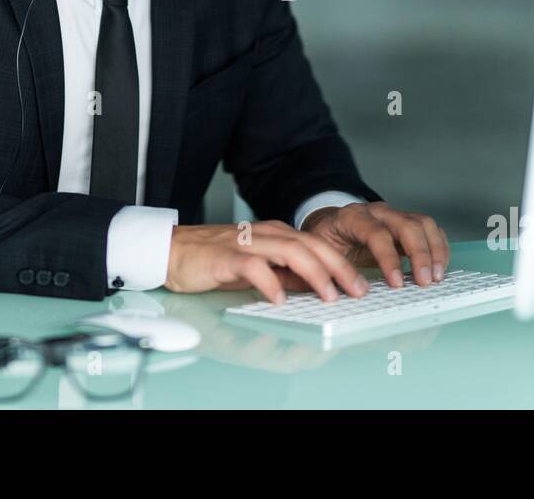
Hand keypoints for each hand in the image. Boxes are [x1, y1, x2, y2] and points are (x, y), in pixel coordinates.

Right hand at [163, 221, 370, 304]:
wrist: (172, 249)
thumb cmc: (214, 259)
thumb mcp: (259, 265)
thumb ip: (284, 272)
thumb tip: (315, 287)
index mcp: (276, 235)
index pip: (317, 245)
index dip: (342, 264)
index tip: (361, 284)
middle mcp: (266, 234)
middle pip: (311, 245)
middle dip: (339, 268)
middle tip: (358, 290)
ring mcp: (247, 243)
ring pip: (290, 251)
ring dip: (314, 273)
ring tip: (329, 295)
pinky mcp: (226, 257)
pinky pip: (253, 266)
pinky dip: (269, 282)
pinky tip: (280, 298)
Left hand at [301, 202, 448, 287]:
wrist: (330, 222)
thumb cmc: (326, 238)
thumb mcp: (320, 251)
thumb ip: (332, 268)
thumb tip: (347, 291)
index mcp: (352, 218)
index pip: (376, 233)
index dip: (389, 258)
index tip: (396, 283)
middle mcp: (377, 212)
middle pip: (407, 225)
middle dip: (420, 254)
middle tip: (425, 281)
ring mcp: (394, 215)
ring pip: (423, 224)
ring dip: (434, 250)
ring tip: (437, 276)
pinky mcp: (406, 224)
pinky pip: (429, 229)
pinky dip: (439, 247)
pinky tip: (439, 267)